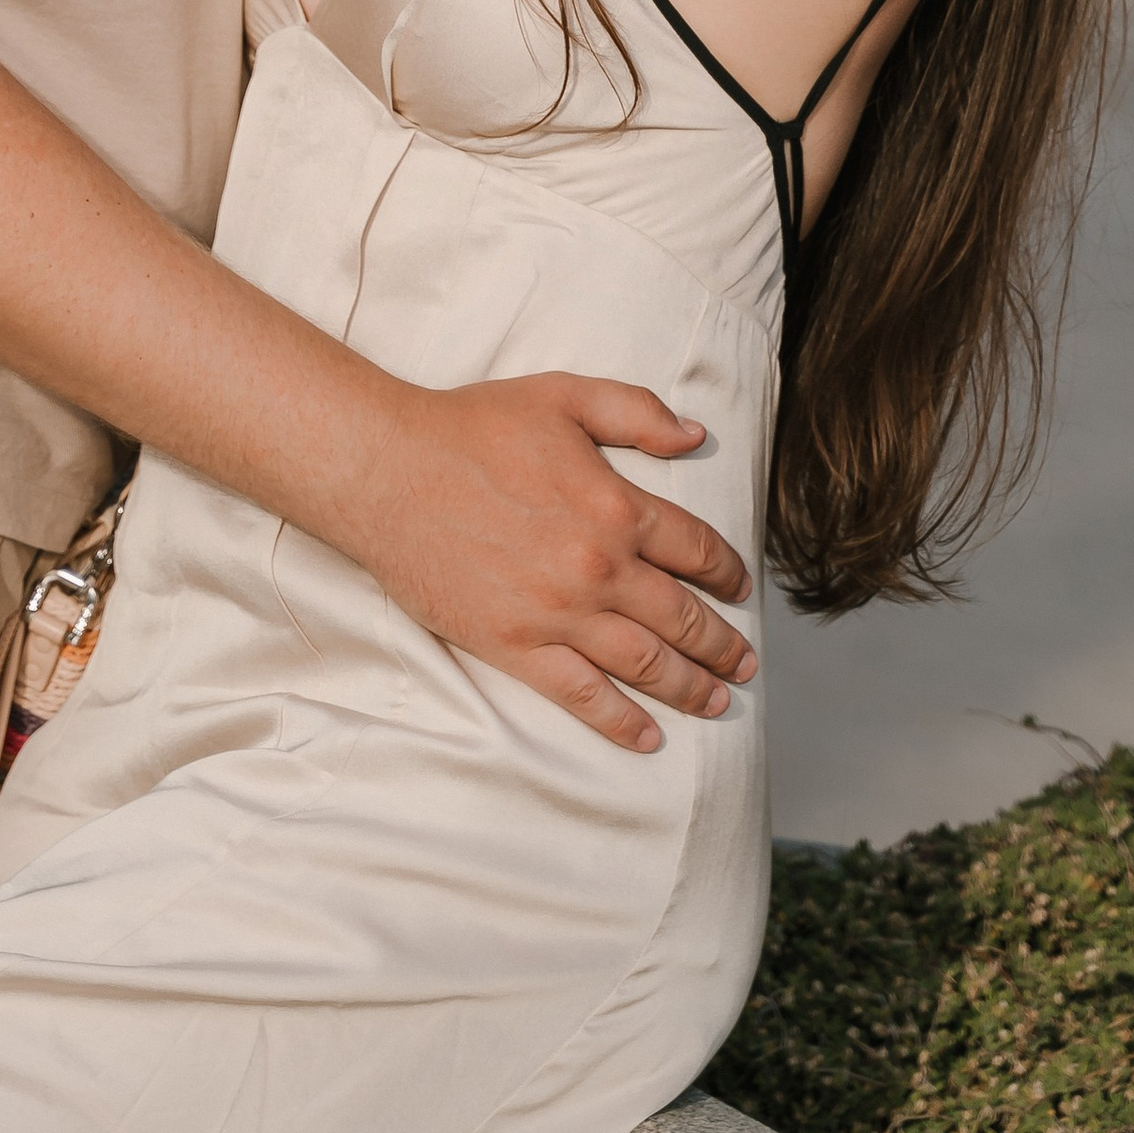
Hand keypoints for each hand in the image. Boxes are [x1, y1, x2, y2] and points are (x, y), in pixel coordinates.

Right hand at [341, 372, 756, 752]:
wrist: (390, 470)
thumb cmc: (473, 427)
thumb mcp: (562, 395)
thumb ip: (634, 411)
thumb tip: (694, 436)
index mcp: (616, 504)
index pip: (696, 548)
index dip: (727, 572)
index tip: (740, 588)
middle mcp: (598, 566)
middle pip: (681, 616)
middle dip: (721, 644)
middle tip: (743, 663)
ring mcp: (559, 613)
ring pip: (645, 663)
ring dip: (689, 686)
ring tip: (717, 701)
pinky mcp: (517, 647)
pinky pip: (582, 695)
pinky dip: (621, 722)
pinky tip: (648, 737)